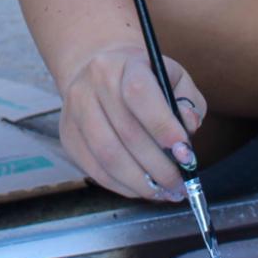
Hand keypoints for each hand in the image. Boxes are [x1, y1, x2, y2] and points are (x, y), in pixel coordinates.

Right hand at [57, 42, 204, 202]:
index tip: (186, 154)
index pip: (139, 93)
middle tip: (182, 184)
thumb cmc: (146, 80)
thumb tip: (188, 125)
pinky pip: (96, 171)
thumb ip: (187, 101)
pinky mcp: (68, 137)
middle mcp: (92, 84)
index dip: (163, 127)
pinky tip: (143, 189)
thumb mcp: (174, 78)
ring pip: (108, 157)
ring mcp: (75, 111)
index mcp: (123, 64)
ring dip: (141, 182)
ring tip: (165, 192)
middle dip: (160, 167)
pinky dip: (123, 187)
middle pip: (126, 133)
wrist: (100, 74)